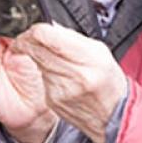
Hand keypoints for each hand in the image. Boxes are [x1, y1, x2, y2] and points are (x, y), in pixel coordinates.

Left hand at [14, 23, 127, 142]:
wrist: (112, 115)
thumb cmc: (109, 81)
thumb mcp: (101, 52)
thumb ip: (74, 38)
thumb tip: (51, 27)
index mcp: (88, 59)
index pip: (47, 36)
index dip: (36, 29)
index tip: (35, 28)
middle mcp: (72, 75)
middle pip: (35, 49)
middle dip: (29, 40)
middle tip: (31, 37)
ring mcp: (59, 90)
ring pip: (36, 62)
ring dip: (39, 55)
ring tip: (55, 56)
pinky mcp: (51, 100)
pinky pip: (42, 78)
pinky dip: (46, 71)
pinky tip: (60, 74)